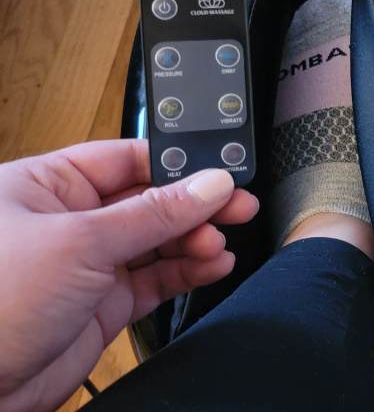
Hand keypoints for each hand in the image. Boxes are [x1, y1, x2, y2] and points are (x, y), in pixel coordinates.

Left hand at [0, 139, 258, 411]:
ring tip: (220, 243)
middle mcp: (69, 220)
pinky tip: (213, 265)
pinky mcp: (102, 304)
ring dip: (195, 240)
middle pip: (149, 200)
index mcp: (47, 184)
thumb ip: (153, 213)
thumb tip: (208, 184)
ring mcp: (87, 263)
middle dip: (195, 204)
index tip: (220, 169)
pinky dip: (188, 272)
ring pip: (158, 241)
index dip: (176, 163)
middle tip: (237, 205)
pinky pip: (156, 278)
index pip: (127, 158)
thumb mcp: (80, 241)